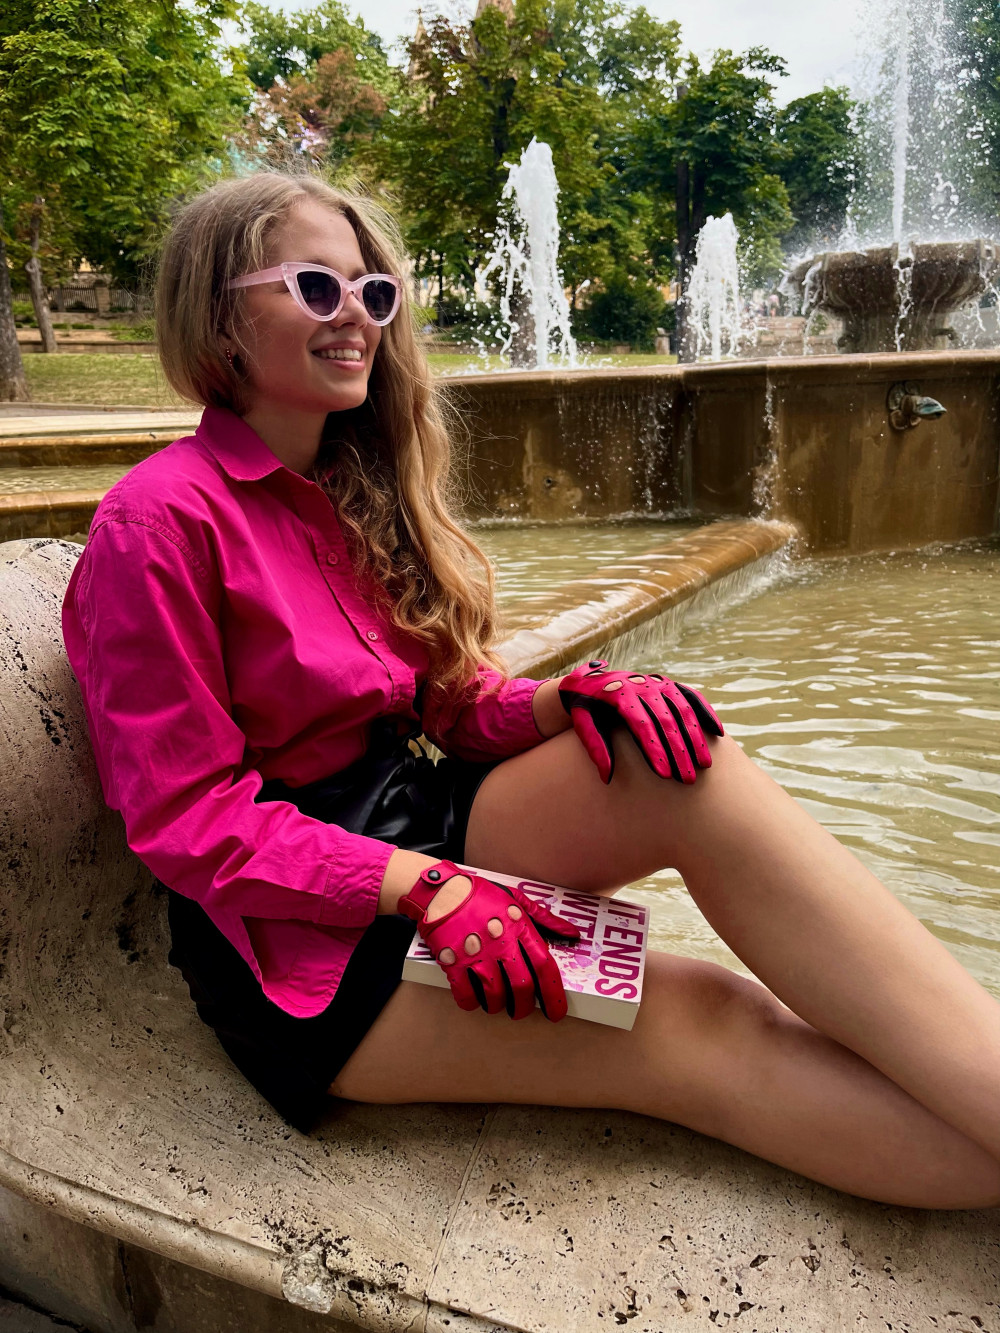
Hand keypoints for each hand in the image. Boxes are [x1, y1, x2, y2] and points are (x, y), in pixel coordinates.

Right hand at [397, 860, 581, 1020]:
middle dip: (525, 1007)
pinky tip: (474, 999)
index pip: (544, 966)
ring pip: (495, 995)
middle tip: (522, 1010)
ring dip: (498, 1006)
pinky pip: (466, 994)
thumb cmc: (482, 895)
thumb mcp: (517, 899)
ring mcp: (476, 953)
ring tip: (497, 1004)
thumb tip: (573, 935)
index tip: (556, 1012)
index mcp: (519, 926)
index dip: (554, 995)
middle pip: (522, 987)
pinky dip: (472, 1003)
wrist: (441, 891)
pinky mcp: (453, 961)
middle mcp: (501, 942)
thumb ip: (546, 919)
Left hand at [558, 659, 723, 784]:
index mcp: (620, 696)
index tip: (664, 774)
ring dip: (695, 739)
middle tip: (688, 780)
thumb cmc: (587, 709)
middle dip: (678, 752)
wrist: (590, 680)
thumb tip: (607, 777)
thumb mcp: (583, 724)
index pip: (641, 726)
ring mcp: (658, 683)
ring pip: (683, 711)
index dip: (653, 750)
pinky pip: (692, 698)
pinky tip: (717, 734)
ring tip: (705, 765)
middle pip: (666, 722)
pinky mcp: (669, 684)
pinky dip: (705, 714)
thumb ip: (595, 748)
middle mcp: (643, 686)